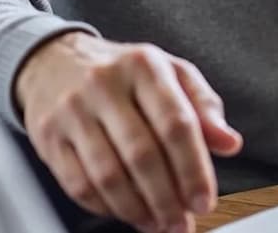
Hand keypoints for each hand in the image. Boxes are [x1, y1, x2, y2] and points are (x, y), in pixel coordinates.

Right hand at [15, 33, 243, 232]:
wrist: (53, 60)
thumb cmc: (121, 71)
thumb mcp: (168, 72)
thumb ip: (203, 106)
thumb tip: (229, 143)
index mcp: (144, 65)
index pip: (176, 124)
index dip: (193, 169)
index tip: (203, 200)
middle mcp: (105, 84)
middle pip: (142, 155)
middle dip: (167, 199)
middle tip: (181, 222)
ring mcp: (72, 110)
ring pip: (108, 175)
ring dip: (137, 210)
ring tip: (157, 223)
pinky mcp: (48, 136)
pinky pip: (79, 184)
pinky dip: (106, 208)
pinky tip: (126, 212)